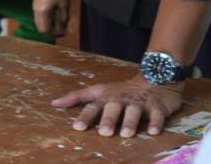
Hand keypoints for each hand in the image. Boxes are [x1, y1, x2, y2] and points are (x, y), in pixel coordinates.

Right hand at [32, 0, 69, 37]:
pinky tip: (54, 17)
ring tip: (58, 25)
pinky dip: (45, 20)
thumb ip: (63, 19)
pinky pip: (39, 16)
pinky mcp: (36, 3)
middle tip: (61, 31)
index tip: (64, 32)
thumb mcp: (64, 5)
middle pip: (40, 28)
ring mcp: (34, 6)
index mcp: (42, 12)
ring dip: (47, 26)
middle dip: (50, 32)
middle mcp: (35, 10)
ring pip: (39, 22)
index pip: (46, 30)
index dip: (55, 34)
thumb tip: (63, 30)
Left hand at [51, 73, 183, 137]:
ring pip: (134, 112)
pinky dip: (155, 123)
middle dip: (108, 120)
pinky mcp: (156, 106)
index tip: (77, 127)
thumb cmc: (121, 90)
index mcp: (106, 98)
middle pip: (113, 109)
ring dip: (129, 122)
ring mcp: (139, 102)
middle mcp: (121, 99)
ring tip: (125, 134)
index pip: (93, 106)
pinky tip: (153, 132)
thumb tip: (54, 103)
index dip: (85, 116)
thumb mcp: (98, 91)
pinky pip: (156, 115)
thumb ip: (77, 97)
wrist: (153, 78)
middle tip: (104, 132)